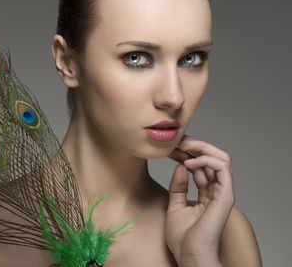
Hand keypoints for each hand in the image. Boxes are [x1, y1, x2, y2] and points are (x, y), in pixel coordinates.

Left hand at [165, 135, 234, 264]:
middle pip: (213, 158)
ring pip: (221, 158)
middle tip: (177, 141)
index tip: (170, 148)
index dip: (186, 153)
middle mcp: (217, 191)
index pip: (201, 165)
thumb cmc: (183, 237)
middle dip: (195, 146)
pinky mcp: (225, 196)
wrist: (189, 254)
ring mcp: (222, 193)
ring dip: (201, 148)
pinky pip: (222, 168)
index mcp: (207, 194)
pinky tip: (188, 163)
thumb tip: (181, 166)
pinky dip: (205, 160)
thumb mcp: (175, 205)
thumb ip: (178, 186)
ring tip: (183, 147)